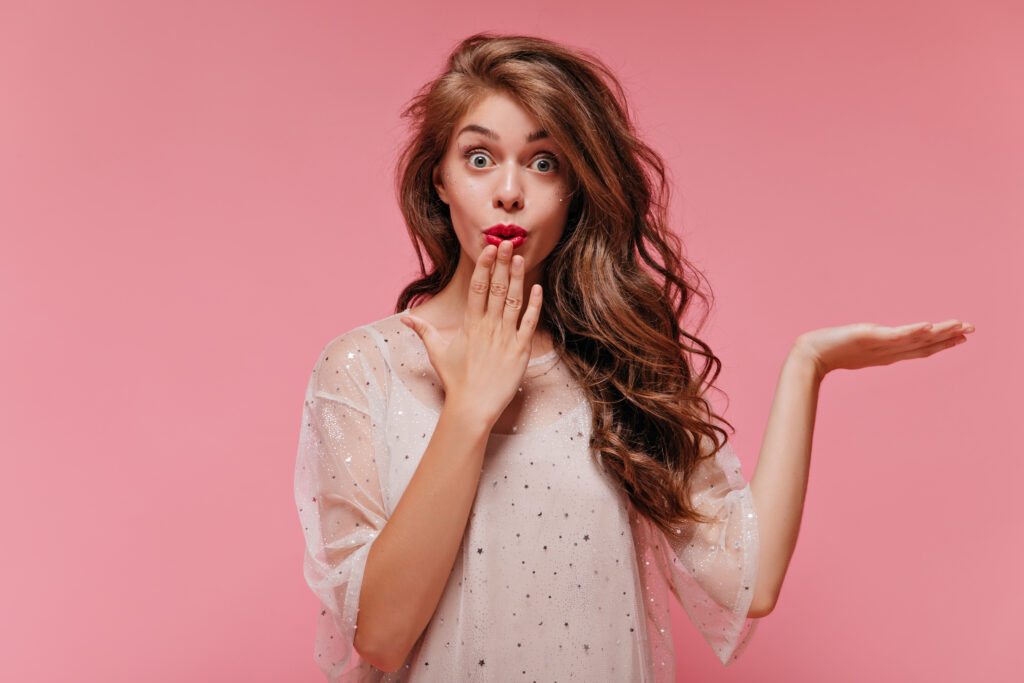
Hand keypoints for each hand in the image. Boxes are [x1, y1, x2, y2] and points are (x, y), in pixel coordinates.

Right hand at [399, 240, 542, 424]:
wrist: (473, 407)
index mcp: (470, 324)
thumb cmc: (456, 381)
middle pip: (497, 288)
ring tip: (520, 257)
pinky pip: (529, 322)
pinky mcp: (520, 350)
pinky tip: (537, 288)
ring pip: (514, 301)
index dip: (484, 266)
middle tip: (508, 242)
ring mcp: (506, 337)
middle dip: (502, 263)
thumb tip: (405, 319)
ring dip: (517, 278)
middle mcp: (488, 326)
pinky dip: (534, 305)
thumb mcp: (437, 353)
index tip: (489, 248)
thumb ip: (424, 332)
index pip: (478, 287)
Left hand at [792, 319, 975, 378]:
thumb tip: (874, 339)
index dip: (941, 343)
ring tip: (960, 326)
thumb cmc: (828, 350)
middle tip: (972, 330)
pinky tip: (928, 326)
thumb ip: (867, 346)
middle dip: (949, 337)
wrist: (810, 356)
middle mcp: (888, 351)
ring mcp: (880, 345)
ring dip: (939, 333)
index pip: (919, 348)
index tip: (961, 336)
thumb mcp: (854, 348)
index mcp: (887, 353)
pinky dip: (913, 331)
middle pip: (924, 345)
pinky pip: (895, 335)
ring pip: (915, 339)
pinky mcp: (869, 337)